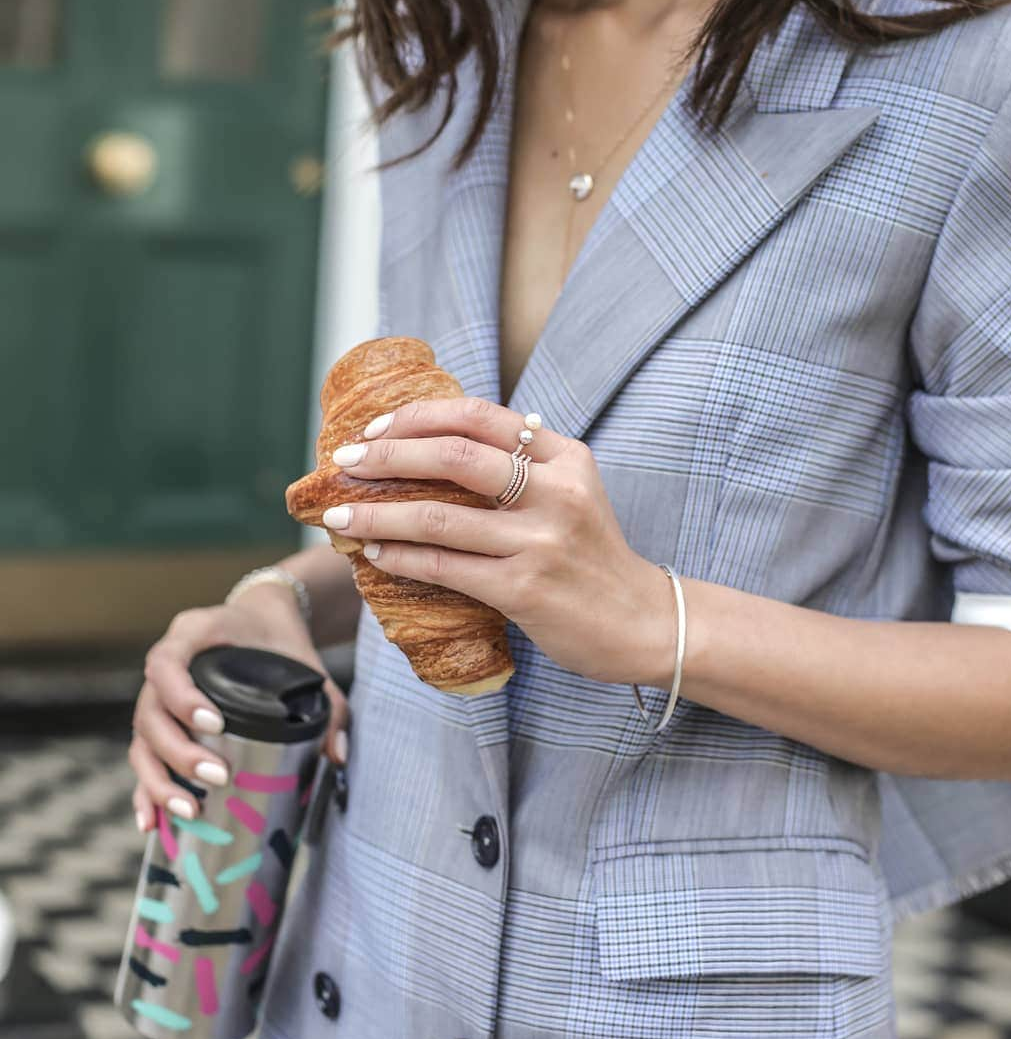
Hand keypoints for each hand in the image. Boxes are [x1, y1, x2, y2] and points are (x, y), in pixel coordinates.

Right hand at [128, 588, 350, 834]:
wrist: (263, 621)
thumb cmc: (280, 641)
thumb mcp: (305, 660)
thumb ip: (328, 704)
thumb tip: (336, 756)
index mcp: (193, 634)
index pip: (167, 663)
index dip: (182, 697)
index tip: (215, 725)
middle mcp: (165, 663)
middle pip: (151, 711)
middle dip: (179, 751)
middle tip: (218, 776)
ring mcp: (156, 694)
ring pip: (142, 739)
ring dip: (160, 778)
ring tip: (190, 809)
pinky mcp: (160, 722)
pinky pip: (142, 757)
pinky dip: (145, 790)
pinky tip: (150, 823)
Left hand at [322, 395, 671, 686]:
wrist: (643, 622)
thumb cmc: (593, 557)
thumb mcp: (573, 492)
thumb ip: (523, 465)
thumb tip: (439, 442)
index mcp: (565, 457)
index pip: (478, 416)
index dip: (418, 417)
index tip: (375, 429)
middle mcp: (556, 491)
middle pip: (452, 455)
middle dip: (386, 455)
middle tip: (345, 462)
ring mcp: (541, 542)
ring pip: (437, 517)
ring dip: (376, 514)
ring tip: (338, 515)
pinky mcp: (525, 590)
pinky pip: (444, 567)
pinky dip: (400, 558)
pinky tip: (374, 555)